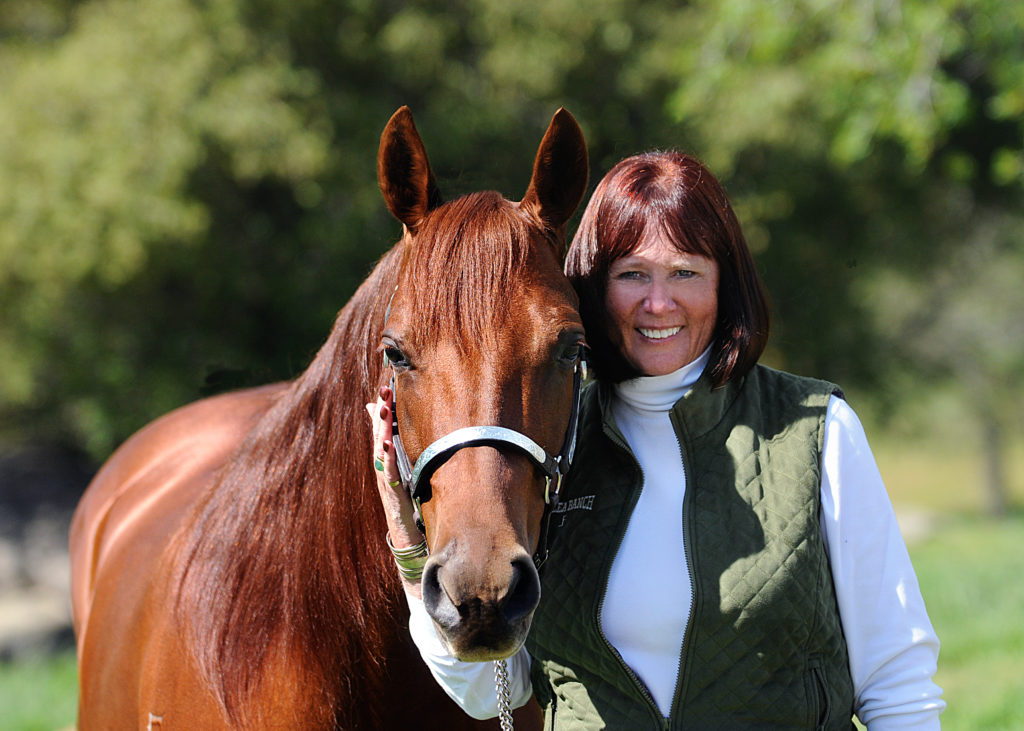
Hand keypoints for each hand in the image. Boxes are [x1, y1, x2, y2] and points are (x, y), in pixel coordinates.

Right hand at [366, 386, 424, 593]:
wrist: (410, 547)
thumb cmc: (411, 512)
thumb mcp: (410, 481)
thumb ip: (407, 463)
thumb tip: (404, 442)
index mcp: (388, 467)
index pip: (383, 433)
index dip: (382, 410)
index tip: (385, 387)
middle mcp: (383, 473)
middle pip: (378, 438)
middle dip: (380, 414)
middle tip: (383, 391)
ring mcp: (385, 486)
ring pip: (379, 454)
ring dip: (380, 431)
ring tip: (382, 409)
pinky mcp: (391, 500)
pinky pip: (387, 476)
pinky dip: (386, 460)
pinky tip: (387, 444)